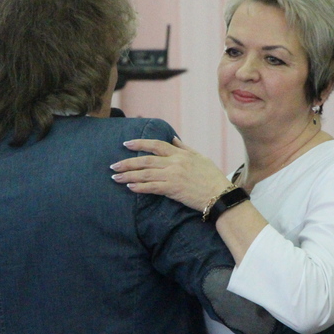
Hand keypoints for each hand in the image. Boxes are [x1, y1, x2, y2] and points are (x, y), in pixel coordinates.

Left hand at [111, 137, 232, 211]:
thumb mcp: (200, 158)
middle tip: (113, 165)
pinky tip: (130, 187)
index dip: (139, 143)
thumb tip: (173, 139)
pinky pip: (152, 187)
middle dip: (127, 162)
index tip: (126, 144)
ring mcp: (173, 176)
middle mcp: (175, 163)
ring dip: (128, 175)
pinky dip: (140, 187)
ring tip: (116, 178)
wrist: (220, 194)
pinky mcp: (173, 189)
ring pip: (146, 173)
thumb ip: (184, 148)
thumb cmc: (212, 177)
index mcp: (180, 154)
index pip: (156, 145)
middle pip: (146, 160)